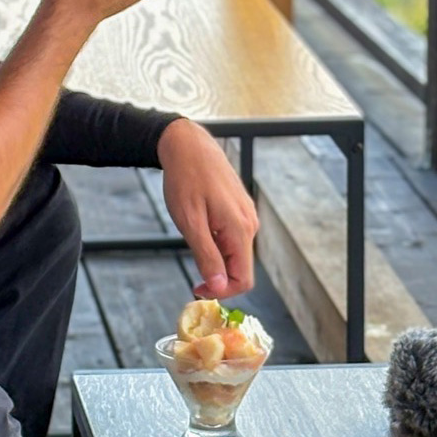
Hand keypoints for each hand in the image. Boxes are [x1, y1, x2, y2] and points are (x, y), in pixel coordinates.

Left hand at [159, 119, 258, 298]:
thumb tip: (220, 287)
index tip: (197, 287)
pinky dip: (216, 241)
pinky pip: (232, 236)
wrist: (188, 145)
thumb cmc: (186, 180)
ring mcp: (246, 215)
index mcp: (240, 230)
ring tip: (192, 235)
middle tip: (190, 267)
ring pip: (235, 252)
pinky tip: (199, 224)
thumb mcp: (191, 223)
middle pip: (240, 267)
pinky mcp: (240, 209)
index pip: (244, 279)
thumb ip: (207, 256)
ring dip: (215, 256)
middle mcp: (250, 224)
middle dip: (217, 274)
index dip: (221, 291)